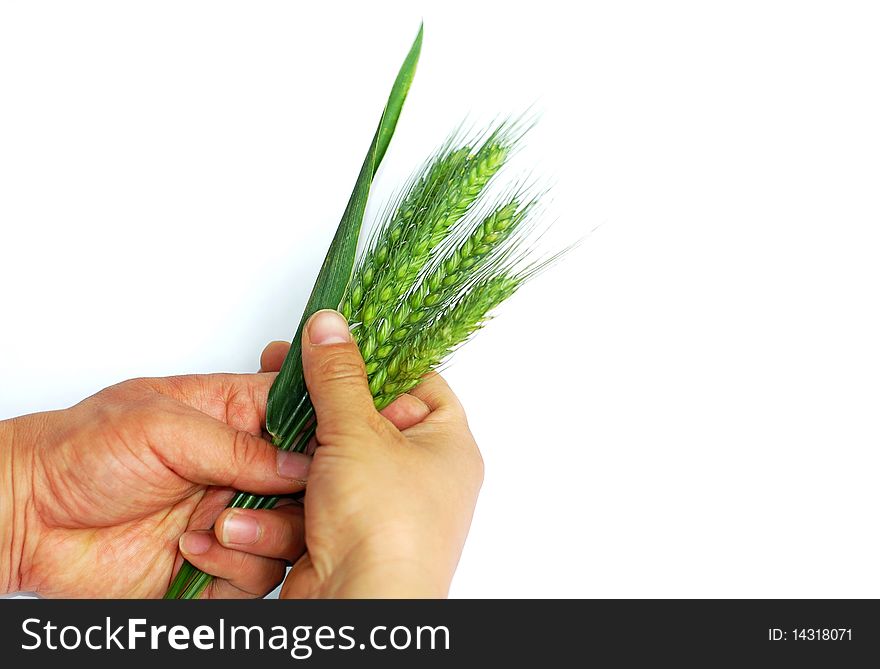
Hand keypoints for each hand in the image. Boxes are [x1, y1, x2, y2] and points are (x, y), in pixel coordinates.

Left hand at [0, 370, 310, 597]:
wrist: (26, 519)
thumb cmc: (79, 452)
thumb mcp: (162, 426)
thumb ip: (239, 444)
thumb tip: (301, 463)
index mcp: (230, 416)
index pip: (300, 416)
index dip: (322, 433)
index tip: (328, 450)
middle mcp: (237, 468)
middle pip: (309, 484)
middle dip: (300, 496)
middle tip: (275, 497)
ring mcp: (228, 516)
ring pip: (291, 534)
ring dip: (263, 535)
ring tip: (216, 526)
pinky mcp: (214, 565)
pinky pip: (258, 576)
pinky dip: (233, 567)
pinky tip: (193, 551)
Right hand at [266, 309, 483, 597]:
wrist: (361, 612)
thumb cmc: (384, 527)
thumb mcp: (358, 433)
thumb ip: (338, 376)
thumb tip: (330, 325)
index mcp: (444, 446)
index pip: (416, 383)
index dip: (373, 362)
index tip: (330, 345)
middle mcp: (418, 479)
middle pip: (359, 425)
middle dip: (310, 416)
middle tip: (274, 382)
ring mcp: (378, 512)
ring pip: (322, 469)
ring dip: (283, 472)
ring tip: (255, 462)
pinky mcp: (341, 541)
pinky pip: (304, 510)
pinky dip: (276, 515)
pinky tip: (245, 520)